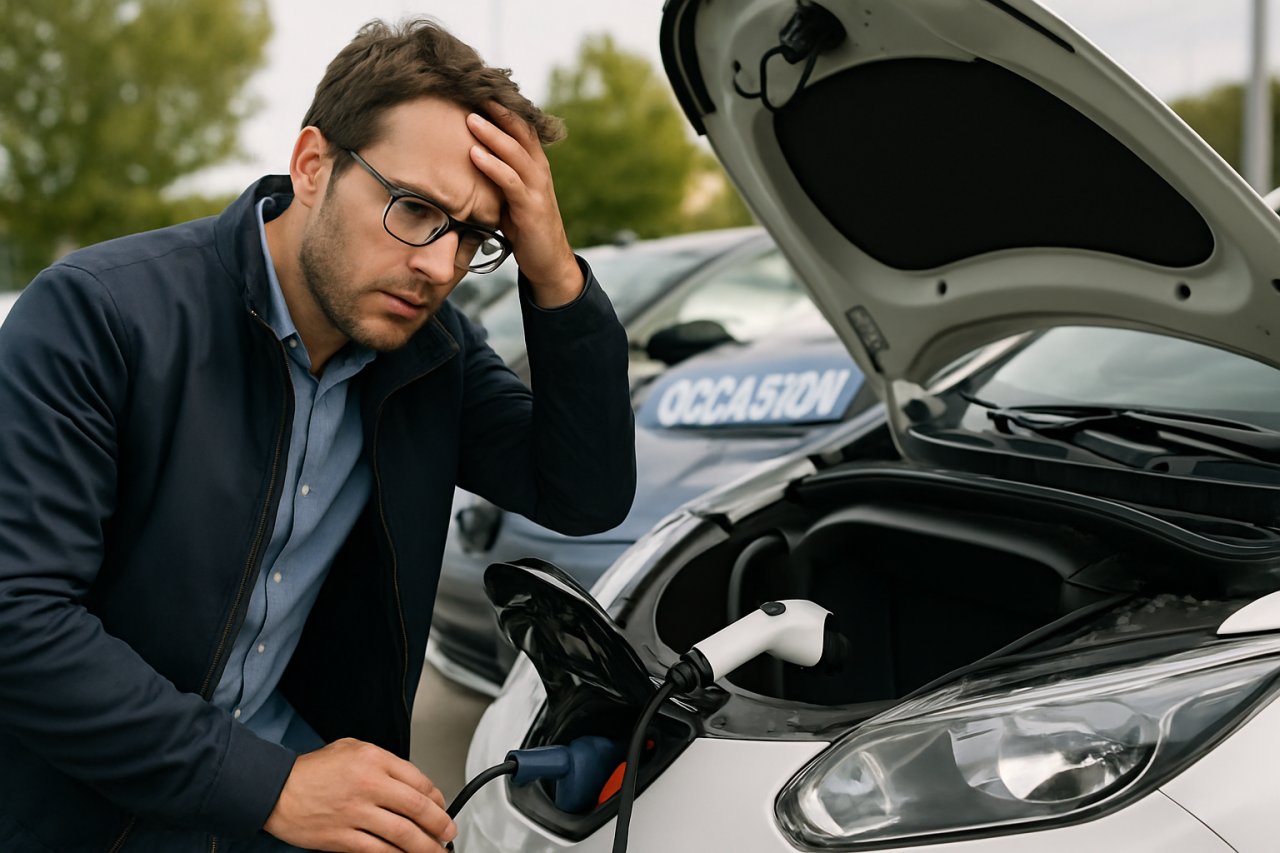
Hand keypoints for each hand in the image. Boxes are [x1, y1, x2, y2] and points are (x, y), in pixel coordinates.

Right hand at [264, 738, 455, 852]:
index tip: (442, 807)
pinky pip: (379, 851)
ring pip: (403, 834)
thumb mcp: (350, 748)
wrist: (276, 790)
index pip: (419, 780)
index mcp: (374, 760)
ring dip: (425, 846)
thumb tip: (410, 780)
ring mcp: (356, 813)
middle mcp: (369, 785)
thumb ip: (382, 761)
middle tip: (448, 832)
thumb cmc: (311, 770)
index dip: (437, 798)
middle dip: (440, 824)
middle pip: (417, 808)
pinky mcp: (343, 837)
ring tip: (437, 851)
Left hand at [466, 105, 583, 307]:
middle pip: (520, 131)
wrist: (549, 262)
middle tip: (472, 91)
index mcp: (535, 165)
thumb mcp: (510, 197)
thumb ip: (497, 177)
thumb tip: (466, 161)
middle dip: (497, 111)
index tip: (478, 90)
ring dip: (491, 134)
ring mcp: (537, 188)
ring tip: (470, 118)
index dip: (502, 108)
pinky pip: (510, 181)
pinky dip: (492, 166)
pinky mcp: (531, 207)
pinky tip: (474, 154)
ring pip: (515, 152)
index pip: (520, 128)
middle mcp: (539, 171)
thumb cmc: (526, 229)